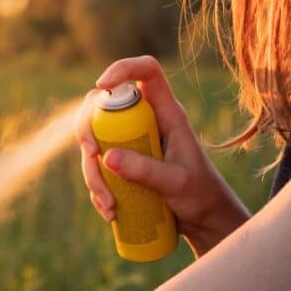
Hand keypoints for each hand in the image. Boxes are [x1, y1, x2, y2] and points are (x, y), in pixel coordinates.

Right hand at [76, 56, 249, 256]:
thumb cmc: (201, 195)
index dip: (122, 69)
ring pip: (94, 143)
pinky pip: (97, 169)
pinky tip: (110, 212)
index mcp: (166, 113)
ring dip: (92, 173)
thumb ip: (145, 170)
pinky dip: (97, 190)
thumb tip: (106, 157)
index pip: (146, 72)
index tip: (102, 87)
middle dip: (87, 130)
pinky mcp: (121, 165)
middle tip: (91, 155)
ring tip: (110, 205)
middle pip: (102, 107)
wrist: (203, 221)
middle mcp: (144, 123)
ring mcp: (130, 144)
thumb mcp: (176, 183)